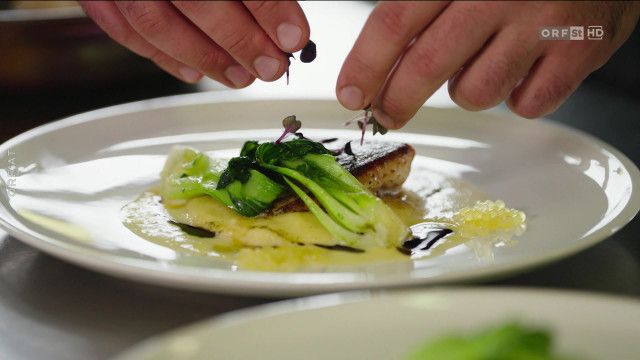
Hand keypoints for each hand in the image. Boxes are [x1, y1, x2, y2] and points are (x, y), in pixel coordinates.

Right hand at [80, 1, 309, 86]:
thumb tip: (282, 18)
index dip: (268, 7)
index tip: (293, 36)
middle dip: (239, 41)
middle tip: (270, 66)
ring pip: (155, 22)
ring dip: (203, 57)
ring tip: (240, 76)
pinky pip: (123, 28)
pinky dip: (161, 57)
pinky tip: (193, 73)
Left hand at [336, 1, 639, 127]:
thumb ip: (423, 9)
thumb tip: (376, 62)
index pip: (395, 23)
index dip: (365, 65)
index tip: (351, 94)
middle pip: (426, 65)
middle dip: (397, 101)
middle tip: (388, 113)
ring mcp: (542, 24)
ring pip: (475, 92)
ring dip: (467, 89)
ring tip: (483, 63)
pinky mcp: (580, 51)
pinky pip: (525, 105)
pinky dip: (517, 97)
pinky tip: (523, 70)